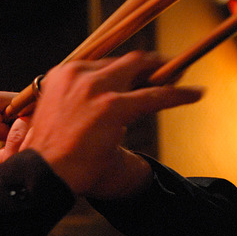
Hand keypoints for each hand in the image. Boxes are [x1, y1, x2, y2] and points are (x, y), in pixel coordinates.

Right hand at [0, 52, 203, 198]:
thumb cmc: (48, 156)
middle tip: (165, 71)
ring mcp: (96, 89)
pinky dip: (178, 94)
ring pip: (140, 69)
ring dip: (163, 72)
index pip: (102, 64)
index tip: (138, 74)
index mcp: (61, 77)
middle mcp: (78, 75)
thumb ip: (76, 105)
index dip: (125, 68)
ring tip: (179, 77)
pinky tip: (194, 94)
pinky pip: (156, 96)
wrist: (41, 174)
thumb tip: (101, 109)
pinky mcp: (114, 106)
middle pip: (123, 60)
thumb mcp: (56, 118)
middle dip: (147, 64)